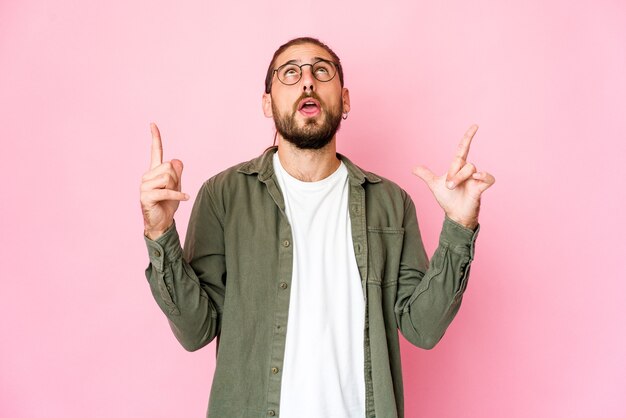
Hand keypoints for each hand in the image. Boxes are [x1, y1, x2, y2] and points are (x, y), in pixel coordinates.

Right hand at [140, 123, 188, 239]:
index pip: (155, 151)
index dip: (155, 138)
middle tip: (173, 190)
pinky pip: (167, 191)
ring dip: (175, 188)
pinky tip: (185, 198)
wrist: (161, 223)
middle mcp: (147, 176)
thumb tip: (177, 160)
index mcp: (154, 171)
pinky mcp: (145, 196)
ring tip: (170, 197)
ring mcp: (144, 186)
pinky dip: (178, 196)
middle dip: (176, 179)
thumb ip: (178, 173)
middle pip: (169, 167)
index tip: (153, 124)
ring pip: (168, 177)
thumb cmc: (168, 204)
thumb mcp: (177, 186)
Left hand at [412, 124, 494, 229]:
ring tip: (453, 188)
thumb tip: (413, 168)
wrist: (454, 214)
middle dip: (453, 173)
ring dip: (460, 178)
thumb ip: (426, 175)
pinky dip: (483, 176)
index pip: (463, 148)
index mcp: (458, 166)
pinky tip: (477, 178)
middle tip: (448, 186)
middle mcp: (468, 170)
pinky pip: (488, 177)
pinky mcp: (482, 187)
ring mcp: (476, 178)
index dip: (468, 137)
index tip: (475, 126)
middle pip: (462, 162)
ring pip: (471, 168)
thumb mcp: (434, 185)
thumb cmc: (447, 200)